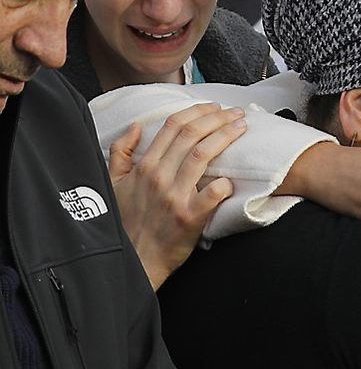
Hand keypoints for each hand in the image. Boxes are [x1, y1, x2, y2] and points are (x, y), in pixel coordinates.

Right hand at [108, 103, 247, 289]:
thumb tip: (136, 126)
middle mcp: (159, 177)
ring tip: (241, 127)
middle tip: (236, 113)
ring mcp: (175, 196)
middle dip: (217, 118)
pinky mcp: (190, 217)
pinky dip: (225, 182)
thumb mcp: (112, 184)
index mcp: (144, 166)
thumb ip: (120, 153)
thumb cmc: (126, 223)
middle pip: (192, 135)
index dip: (197, 112)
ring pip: (203, 154)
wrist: (134, 260)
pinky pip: (212, 193)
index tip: (215, 108)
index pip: (173, 126)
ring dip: (226, 136)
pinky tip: (236, 176)